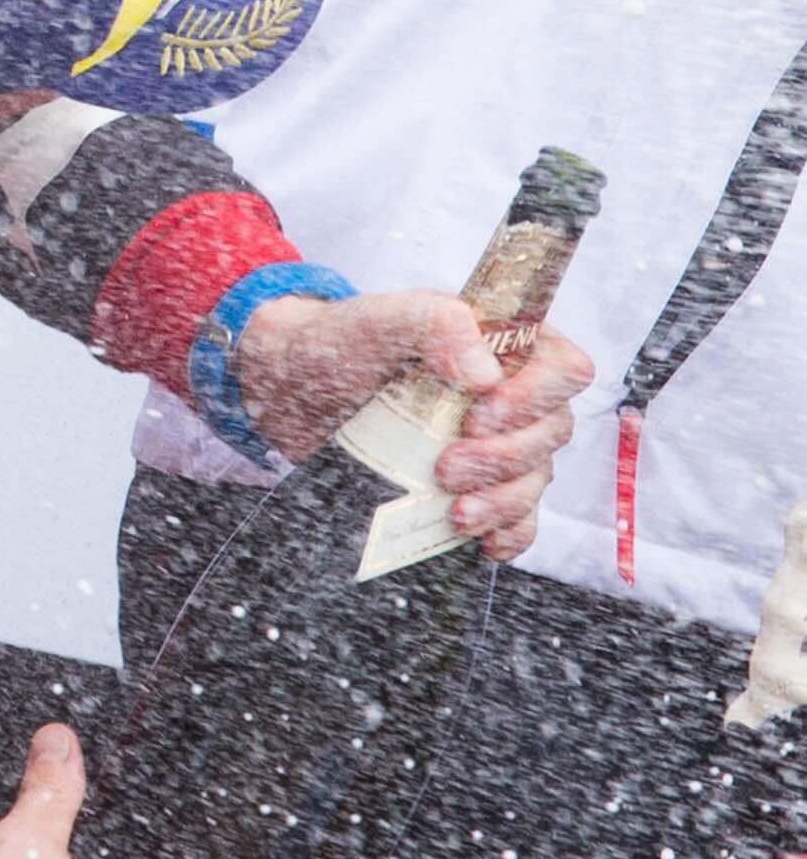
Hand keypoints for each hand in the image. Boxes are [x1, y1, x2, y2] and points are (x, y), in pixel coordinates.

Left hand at [236, 291, 592, 558]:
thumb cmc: (342, 342)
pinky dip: (509, 533)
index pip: (564, 368)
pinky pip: (520, 519)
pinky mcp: (477, 484)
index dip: (536, 397)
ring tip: (455, 512)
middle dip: (505, 457)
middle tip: (446, 466)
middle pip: (552, 432)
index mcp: (504, 344)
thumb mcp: (380, 318)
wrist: (294, 386)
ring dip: (504, 501)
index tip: (479, 414)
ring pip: (537, 480)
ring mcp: (497, 442)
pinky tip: (482, 541)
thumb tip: (486, 373)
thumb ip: (435, 322)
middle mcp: (511, 394)